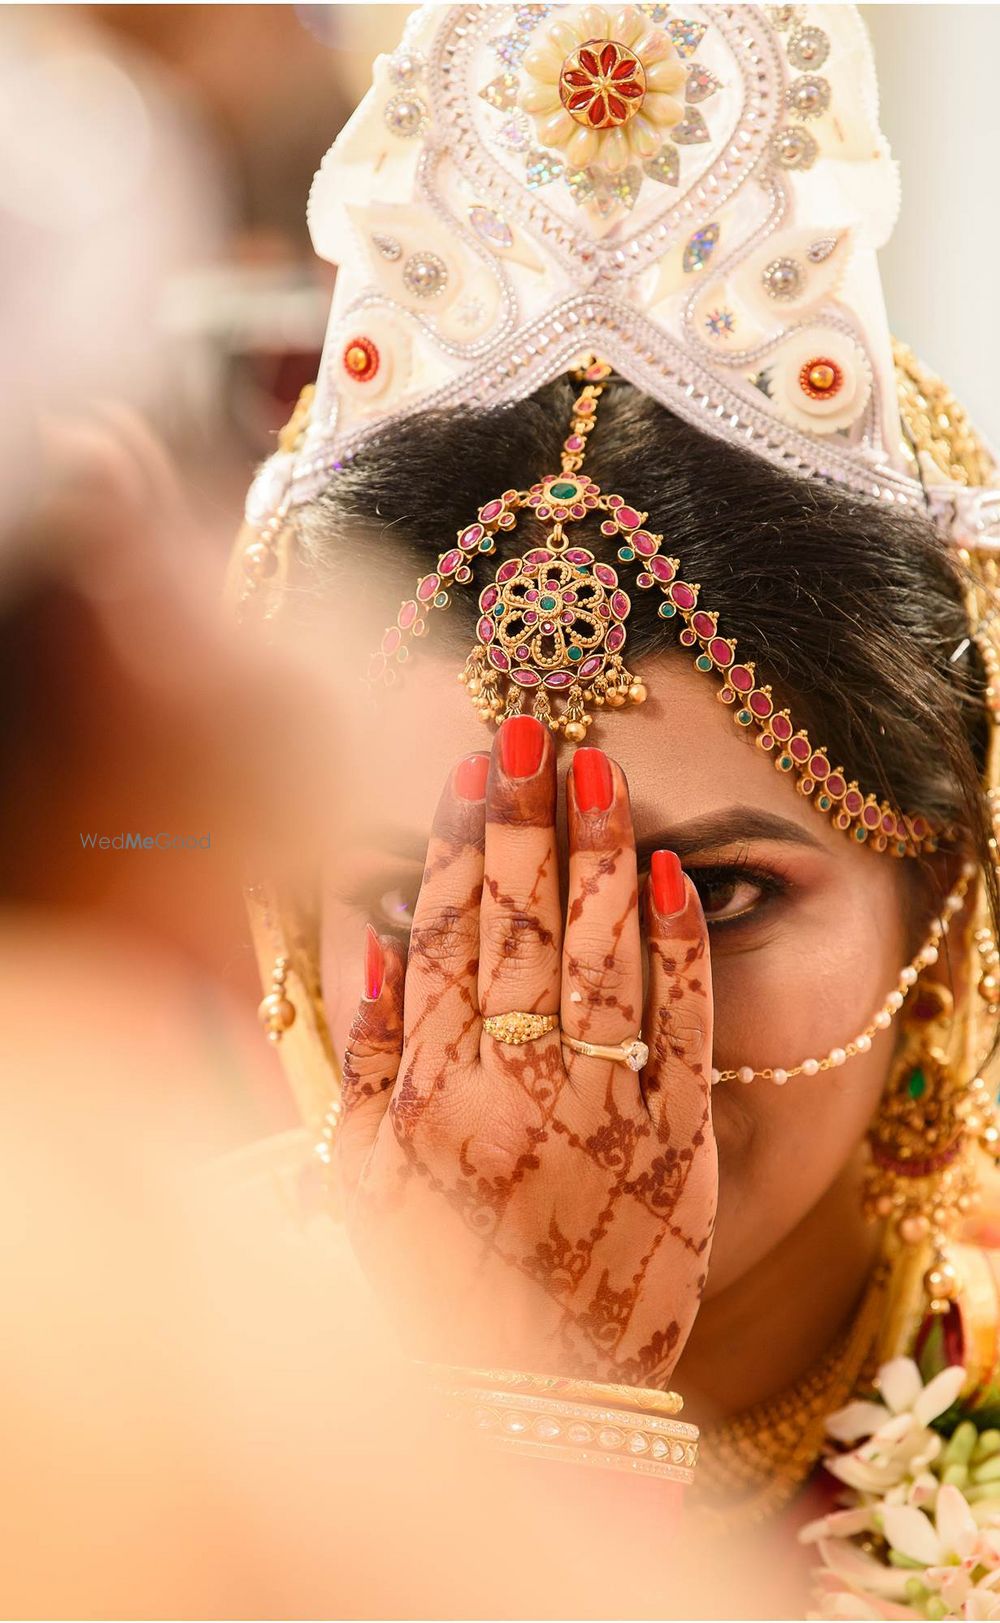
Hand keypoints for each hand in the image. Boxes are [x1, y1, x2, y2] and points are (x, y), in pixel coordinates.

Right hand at [335, 716, 717, 1386]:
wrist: (537, 1399)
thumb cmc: (436, 1288)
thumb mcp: (363, 1183)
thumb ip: (367, 1060)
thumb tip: (378, 939)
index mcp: (429, 1097)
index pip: (441, 936)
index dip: (452, 844)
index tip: (464, 768)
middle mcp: (515, 1093)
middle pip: (518, 924)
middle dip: (522, 816)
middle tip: (528, 727)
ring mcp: (603, 1113)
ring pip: (601, 953)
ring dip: (599, 851)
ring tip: (597, 767)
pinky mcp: (678, 1140)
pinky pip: (681, 1024)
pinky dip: (677, 945)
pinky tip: (668, 873)